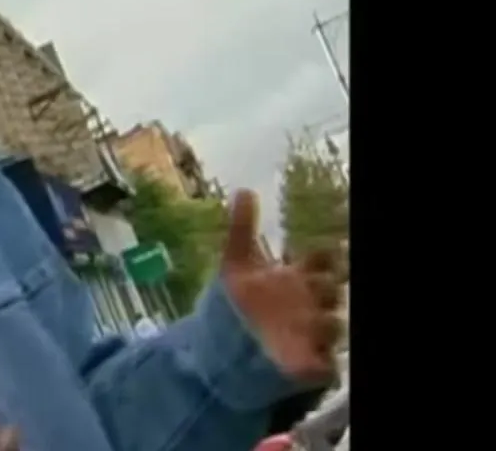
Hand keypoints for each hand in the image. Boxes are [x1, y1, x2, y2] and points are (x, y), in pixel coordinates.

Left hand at [220, 190, 343, 383]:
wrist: (220, 347)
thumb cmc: (235, 302)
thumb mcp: (235, 266)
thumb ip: (242, 229)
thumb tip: (244, 190)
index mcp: (297, 277)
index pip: (323, 259)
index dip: (327, 253)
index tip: (324, 249)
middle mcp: (309, 303)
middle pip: (332, 290)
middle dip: (327, 288)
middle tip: (315, 284)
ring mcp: (311, 334)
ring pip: (334, 325)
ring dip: (325, 323)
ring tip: (309, 322)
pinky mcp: (308, 365)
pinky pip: (328, 365)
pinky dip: (324, 363)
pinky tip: (312, 361)